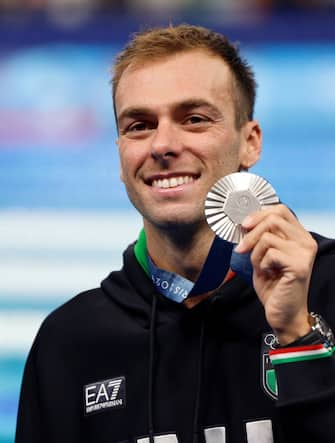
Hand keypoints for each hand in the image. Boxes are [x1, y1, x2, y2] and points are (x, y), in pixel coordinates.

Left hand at [235, 204, 317, 344]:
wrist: (283, 313)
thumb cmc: (274, 285)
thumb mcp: (264, 255)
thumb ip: (261, 237)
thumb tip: (245, 221)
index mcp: (299, 236)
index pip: (280, 210)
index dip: (259, 214)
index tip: (245, 225)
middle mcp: (306, 242)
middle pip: (273, 219)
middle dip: (251, 234)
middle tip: (242, 248)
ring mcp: (304, 253)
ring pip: (267, 236)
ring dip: (255, 252)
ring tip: (261, 266)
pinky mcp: (298, 265)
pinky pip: (269, 253)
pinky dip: (261, 263)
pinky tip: (267, 273)